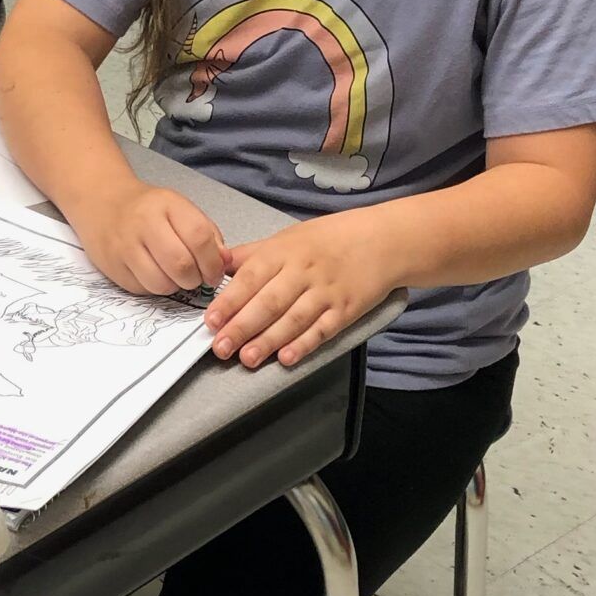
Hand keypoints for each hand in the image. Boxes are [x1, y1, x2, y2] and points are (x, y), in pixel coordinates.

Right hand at [77, 183, 226, 297]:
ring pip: (161, 283)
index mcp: (167, 204)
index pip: (199, 237)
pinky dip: (155, 287)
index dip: (213, 262)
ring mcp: (125, 246)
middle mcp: (143, 223)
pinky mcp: (113, 267)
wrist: (103, 203)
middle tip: (196, 278)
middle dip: (196, 279)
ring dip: (175, 286)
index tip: (215, 272)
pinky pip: (143, 289)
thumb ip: (207, 234)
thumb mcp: (180, 209)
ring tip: (174, 275)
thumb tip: (224, 262)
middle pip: (180, 264)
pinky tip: (155, 272)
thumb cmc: (149, 209)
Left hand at [205, 210, 403, 369]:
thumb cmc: (330, 239)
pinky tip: (287, 357)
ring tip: (247, 358)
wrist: (384, 240)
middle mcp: (304, 271)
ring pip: (293, 319)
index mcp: (284, 251)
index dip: (230, 301)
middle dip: (242, 326)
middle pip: (269, 302)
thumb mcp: (287, 237)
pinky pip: (322, 330)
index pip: (251, 277)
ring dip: (269, 340)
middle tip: (220, 347)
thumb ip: (252, 254)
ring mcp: (326, 292)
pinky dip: (304, 344)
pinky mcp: (346, 310)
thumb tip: (216, 263)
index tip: (211, 320)